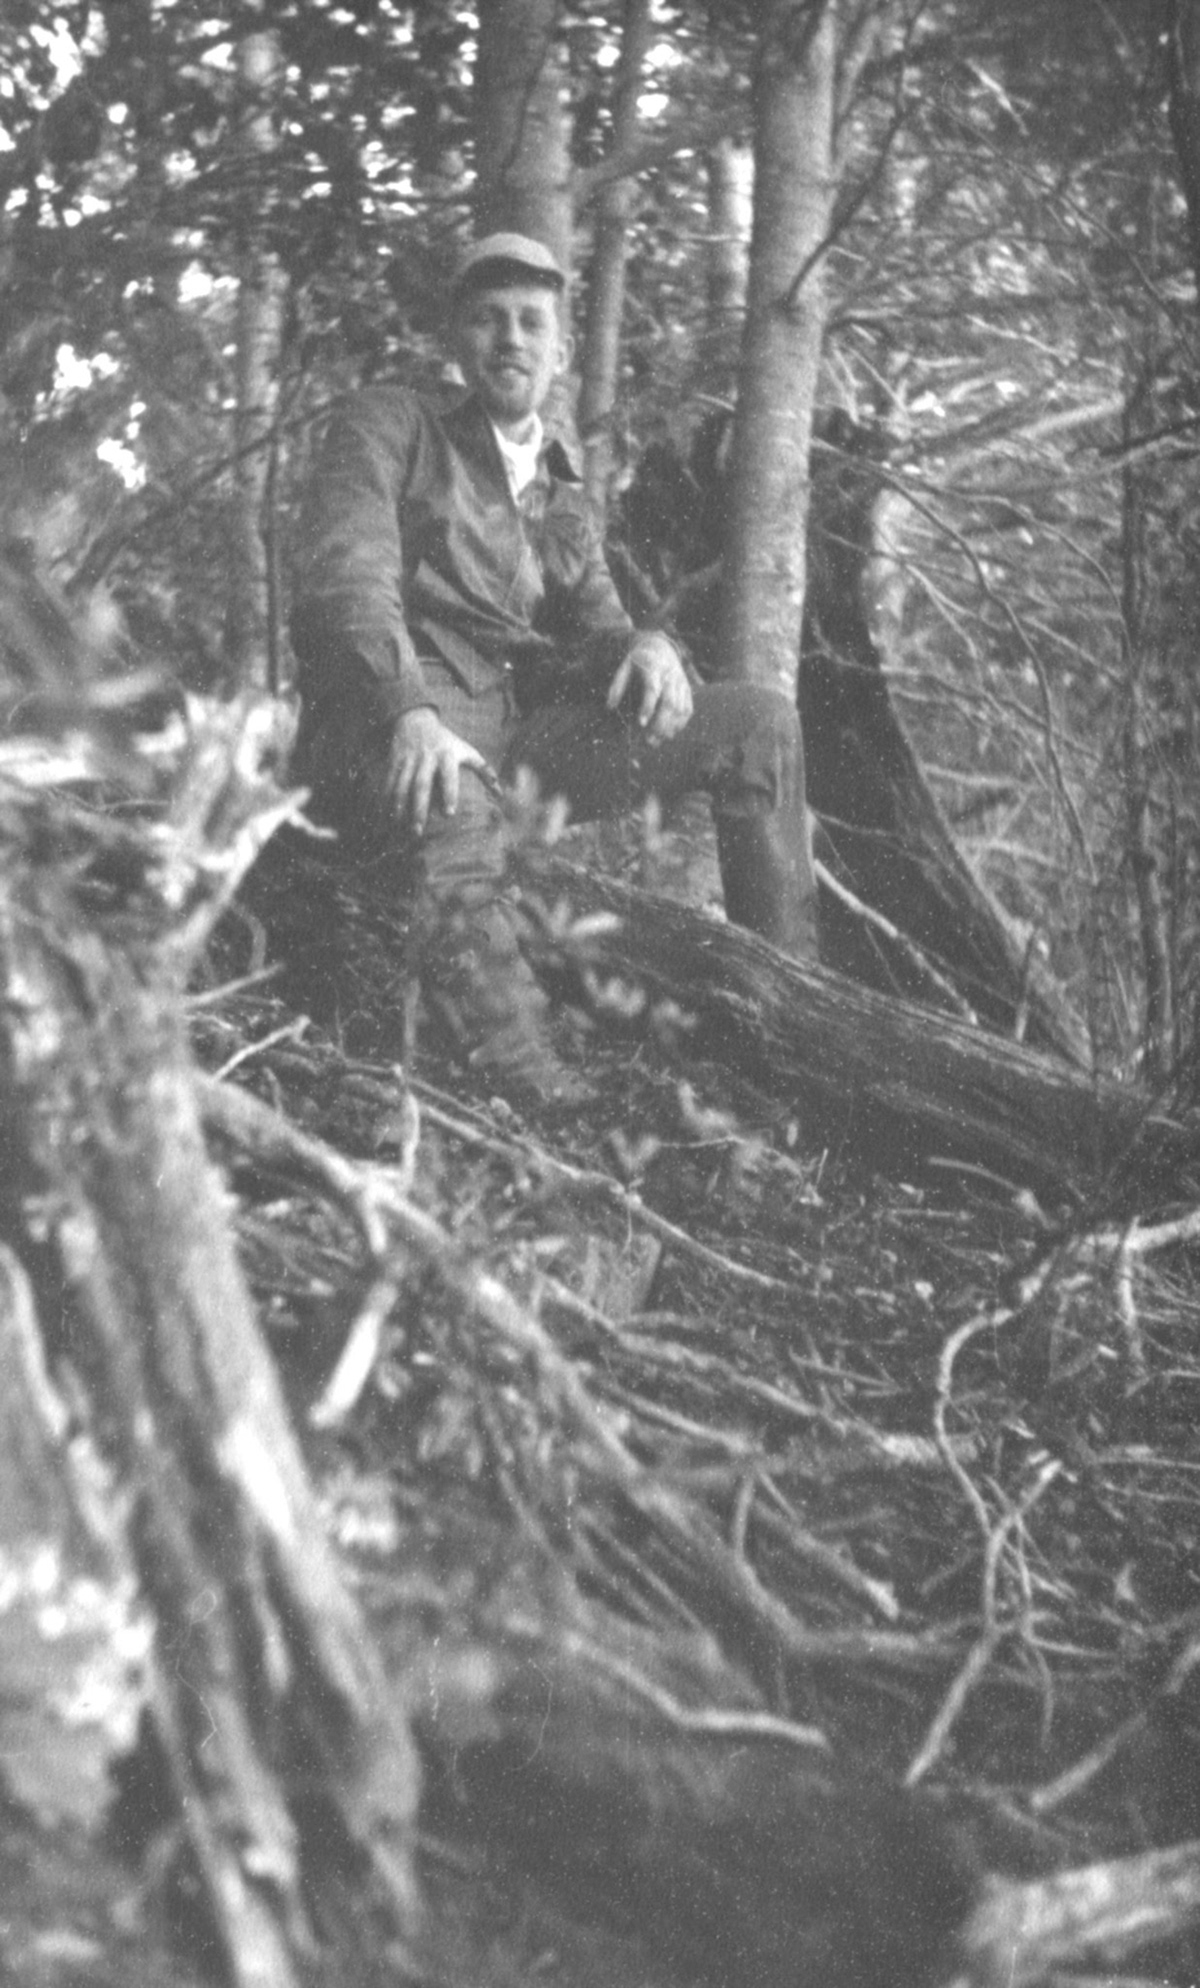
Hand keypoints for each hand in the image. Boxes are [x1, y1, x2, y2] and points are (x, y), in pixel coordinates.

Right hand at [388, 707, 488, 833]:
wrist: (416, 720)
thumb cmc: (447, 741)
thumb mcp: (466, 750)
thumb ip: (484, 770)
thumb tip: (500, 793)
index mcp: (446, 754)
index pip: (448, 775)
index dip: (449, 793)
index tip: (449, 814)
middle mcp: (426, 757)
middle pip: (421, 785)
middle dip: (419, 808)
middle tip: (418, 831)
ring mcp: (408, 759)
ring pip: (401, 785)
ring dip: (399, 807)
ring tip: (399, 827)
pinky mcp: (394, 760)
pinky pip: (388, 781)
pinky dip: (385, 798)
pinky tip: (385, 814)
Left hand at [606, 633, 692, 745]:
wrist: (660, 646)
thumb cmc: (639, 660)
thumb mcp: (624, 667)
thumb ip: (617, 686)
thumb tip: (609, 707)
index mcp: (653, 669)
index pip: (653, 690)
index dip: (648, 707)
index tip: (641, 724)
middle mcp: (670, 676)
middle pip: (670, 703)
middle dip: (660, 724)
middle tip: (648, 741)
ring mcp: (681, 683)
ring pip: (680, 709)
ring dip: (669, 728)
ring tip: (656, 742)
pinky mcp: (687, 690)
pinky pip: (687, 710)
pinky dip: (680, 724)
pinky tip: (669, 734)